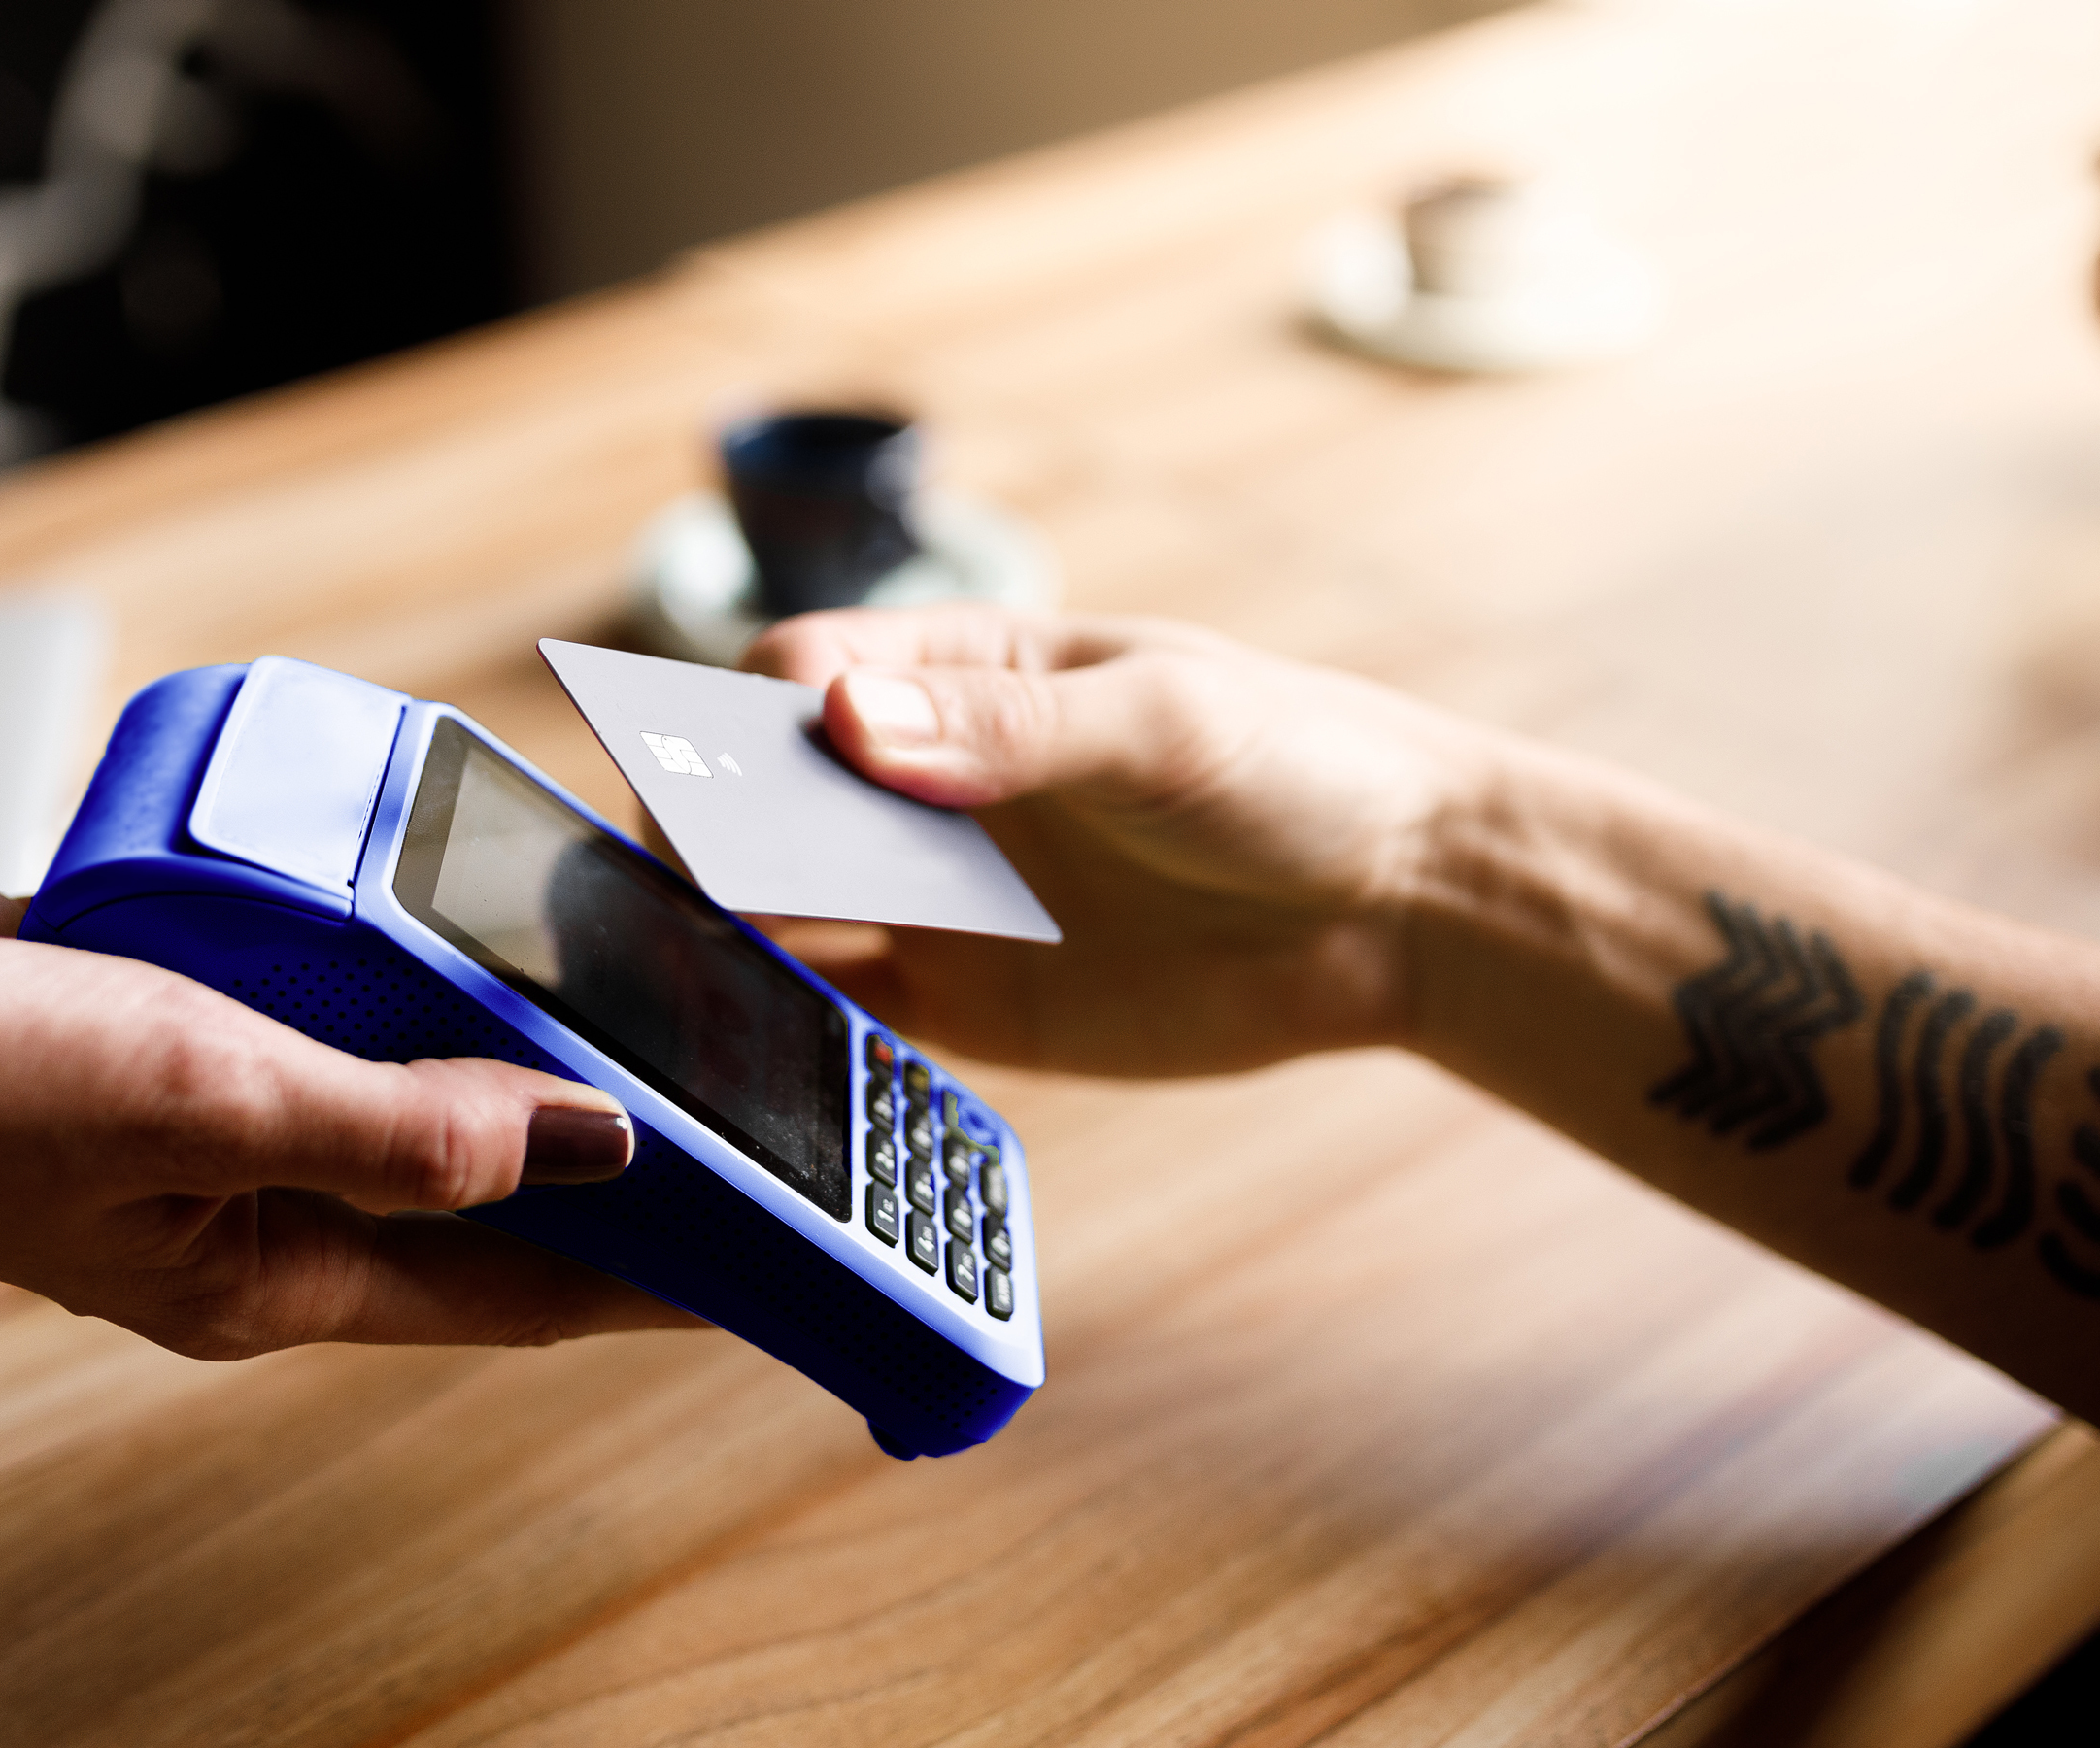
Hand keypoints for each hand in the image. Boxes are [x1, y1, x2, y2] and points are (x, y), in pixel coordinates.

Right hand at [0, 846, 696, 1358]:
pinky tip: (467, 904)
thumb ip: (405, 1127)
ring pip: (417, 1077)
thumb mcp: (204, 1101)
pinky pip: (337, 995)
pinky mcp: (189, 1013)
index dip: (661, 1266)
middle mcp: (268, 1201)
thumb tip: (596, 1142)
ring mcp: (227, 1107)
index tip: (779, 1236)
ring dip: (513, 1035)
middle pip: (489, 1183)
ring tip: (639, 982)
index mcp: (279, 1273)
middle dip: (611, 1143)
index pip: (525, 1288)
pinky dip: (407, 957)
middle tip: (736, 1077)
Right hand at [744, 607, 1496, 1074]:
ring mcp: (939, 892)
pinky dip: (791, 1027)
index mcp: (963, 668)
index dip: (744, 713)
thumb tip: (850, 725)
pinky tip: (769, 1042)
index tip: (731, 767)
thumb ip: (1013, 728)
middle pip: (765, 790)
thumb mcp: (1163, 723)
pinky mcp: (965, 1000)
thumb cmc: (1297, 769)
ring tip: (699, 969)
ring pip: (782, 906)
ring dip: (729, 932)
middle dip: (715, 827)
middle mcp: (926, 778)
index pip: (801, 670)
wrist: (1401, 907)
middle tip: (699, 880)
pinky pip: (842, 1015)